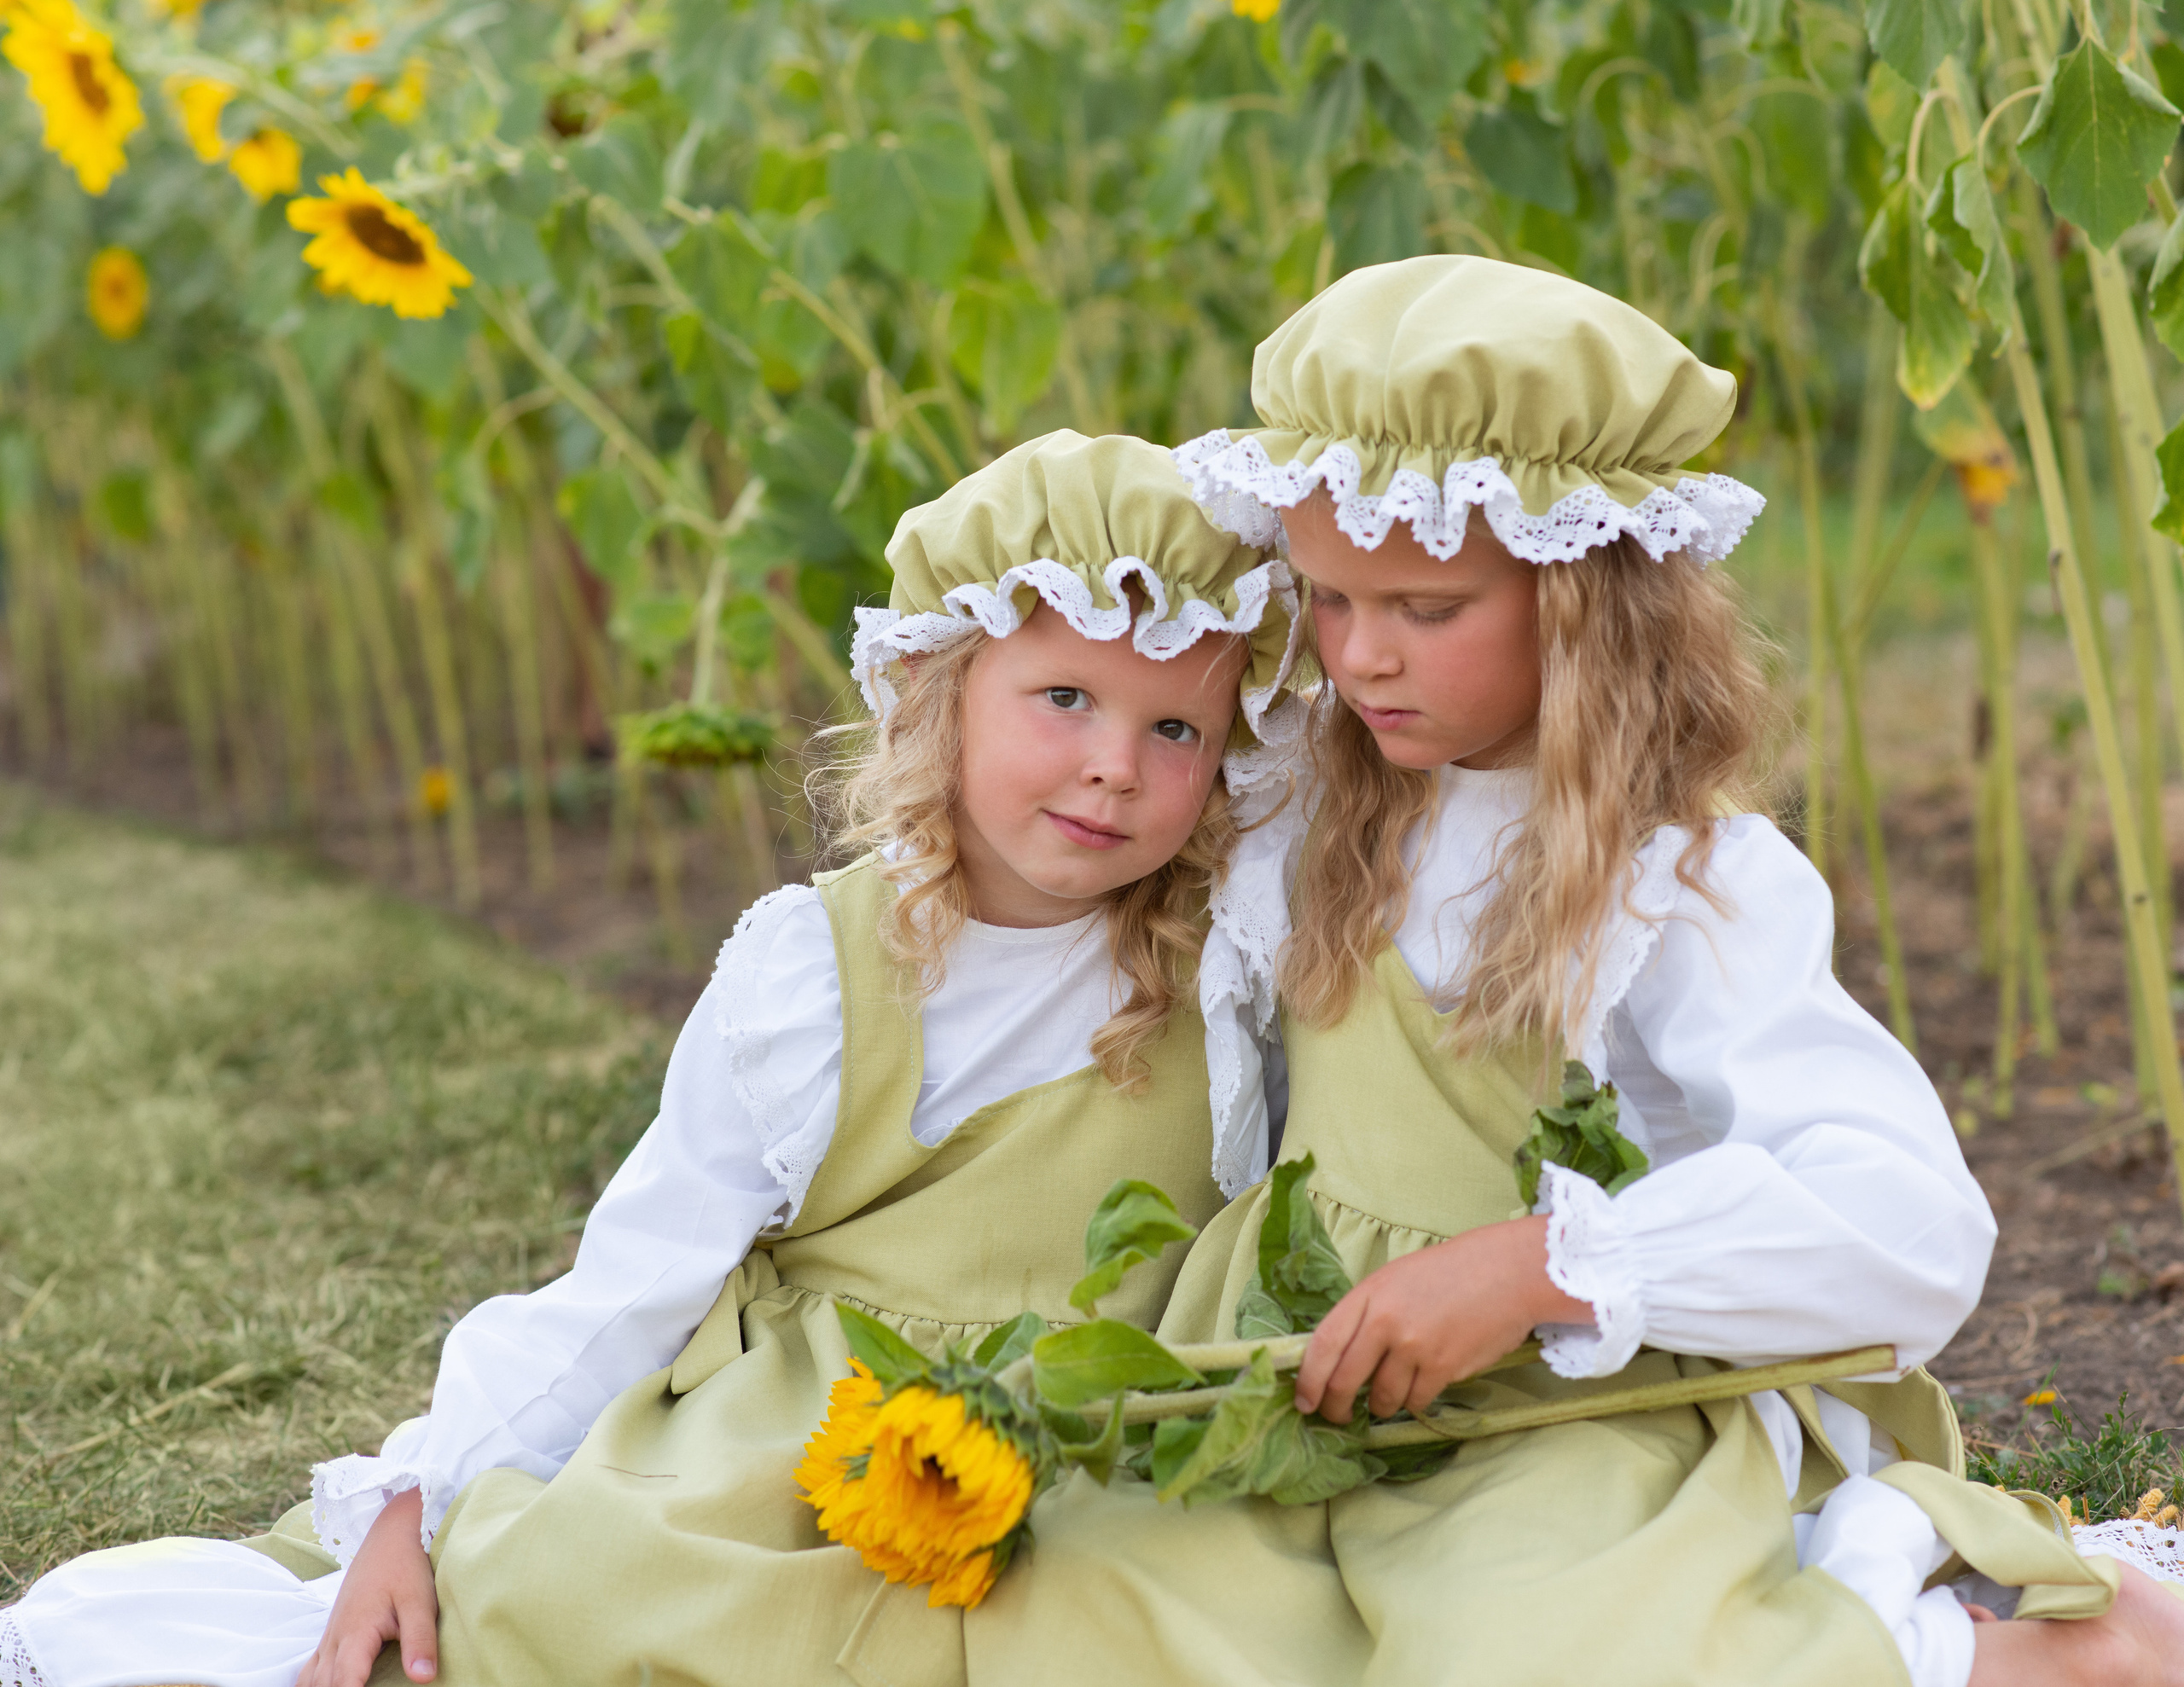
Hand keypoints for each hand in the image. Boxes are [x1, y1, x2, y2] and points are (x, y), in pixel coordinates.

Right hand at [297, 1486, 437, 1686]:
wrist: (390, 1535)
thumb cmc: (406, 1566)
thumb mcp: (420, 1601)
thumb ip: (420, 1640)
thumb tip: (423, 1678)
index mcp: (356, 1632)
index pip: (344, 1682)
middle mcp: (335, 1638)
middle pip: (324, 1685)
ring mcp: (329, 1636)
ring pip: (311, 1680)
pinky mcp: (331, 1633)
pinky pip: (309, 1669)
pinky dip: (312, 1686)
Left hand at [1292, 1216, 1591, 1422]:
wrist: (1506, 1272)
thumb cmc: (1449, 1272)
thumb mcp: (1395, 1280)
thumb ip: (1367, 1314)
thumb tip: (1340, 1356)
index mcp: (1368, 1295)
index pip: (1322, 1344)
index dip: (1307, 1379)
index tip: (1303, 1400)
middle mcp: (1385, 1322)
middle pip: (1344, 1380)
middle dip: (1334, 1406)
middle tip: (1336, 1415)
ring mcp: (1414, 1347)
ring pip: (1381, 1397)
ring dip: (1379, 1405)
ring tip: (1385, 1397)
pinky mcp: (1443, 1368)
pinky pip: (1415, 1400)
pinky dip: (1413, 1400)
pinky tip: (1419, 1387)